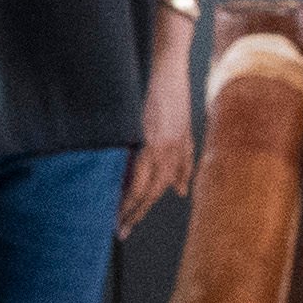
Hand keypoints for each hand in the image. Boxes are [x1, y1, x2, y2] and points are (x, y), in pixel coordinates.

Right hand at [120, 56, 197, 234]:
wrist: (168, 69)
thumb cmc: (175, 97)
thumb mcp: (186, 131)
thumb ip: (184, 162)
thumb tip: (181, 192)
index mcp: (178, 153)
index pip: (159, 190)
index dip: (144, 209)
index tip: (130, 224)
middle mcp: (170, 153)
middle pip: (152, 193)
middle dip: (135, 214)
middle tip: (121, 232)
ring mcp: (159, 145)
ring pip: (144, 185)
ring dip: (129, 205)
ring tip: (116, 221)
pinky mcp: (147, 135)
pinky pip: (136, 168)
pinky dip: (126, 183)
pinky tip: (116, 194)